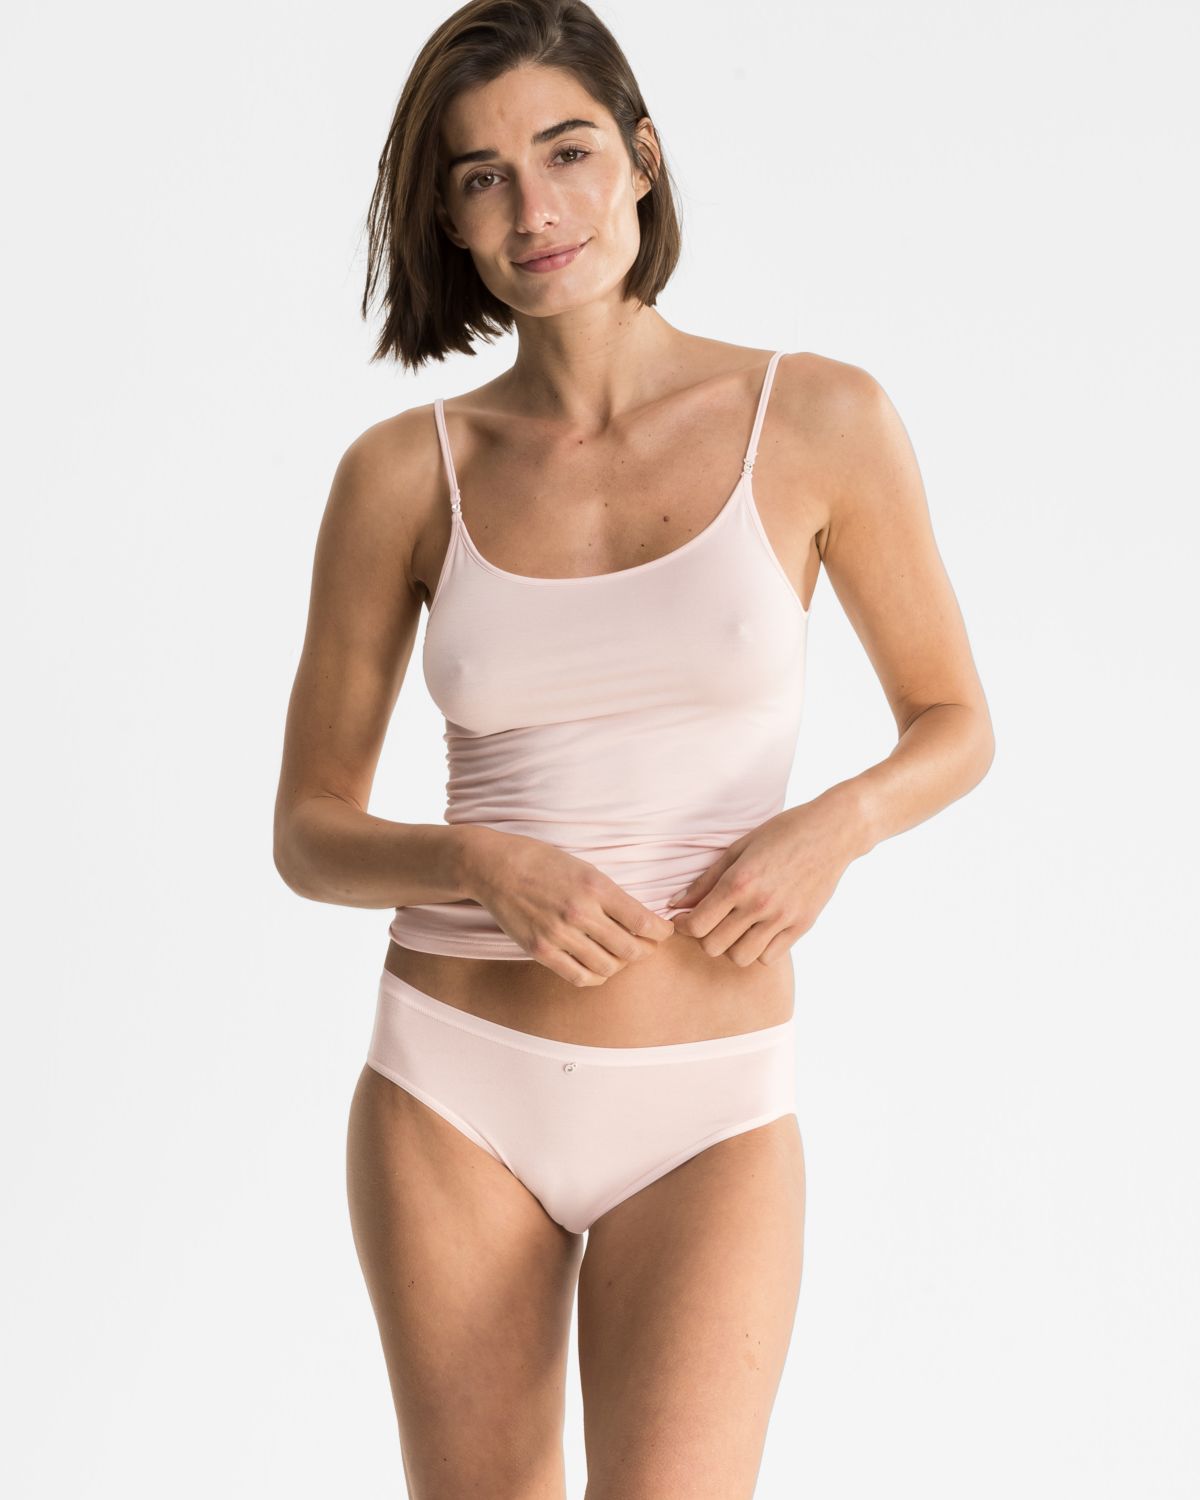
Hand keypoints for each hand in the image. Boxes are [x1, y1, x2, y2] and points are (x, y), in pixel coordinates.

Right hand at [465, 830, 675, 985]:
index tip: (664, 931)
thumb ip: (611, 894)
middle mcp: (580, 913)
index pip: (643, 921)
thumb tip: (641, 919)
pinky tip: (598, 966)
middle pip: (631, 949)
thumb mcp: (584, 868)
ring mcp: (559, 935)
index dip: (661, 932)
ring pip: (608, 966)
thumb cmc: (542, 862)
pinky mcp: (541, 951)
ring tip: (619, 954)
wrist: (495, 867)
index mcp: (595, 887)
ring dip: (621, 964)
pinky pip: (580, 977)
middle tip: (646, 945)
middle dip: (646, 950)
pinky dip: (597, 976)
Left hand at [668, 798, 857, 965]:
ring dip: (732, 947)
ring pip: (740, 958)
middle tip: (711, 922)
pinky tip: (760, 930)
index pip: (696, 925)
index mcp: (739, 882)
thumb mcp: (738, 849)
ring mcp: (782, 918)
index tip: (685, 919)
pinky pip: (769, 957)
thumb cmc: (781, 833)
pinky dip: (759, 949)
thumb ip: (705, 880)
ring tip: (736, 929)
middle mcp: (759, 904)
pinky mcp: (802, 926)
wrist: (832, 832)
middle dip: (705, 937)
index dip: (684, 926)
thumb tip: (675, 904)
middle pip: (713, 946)